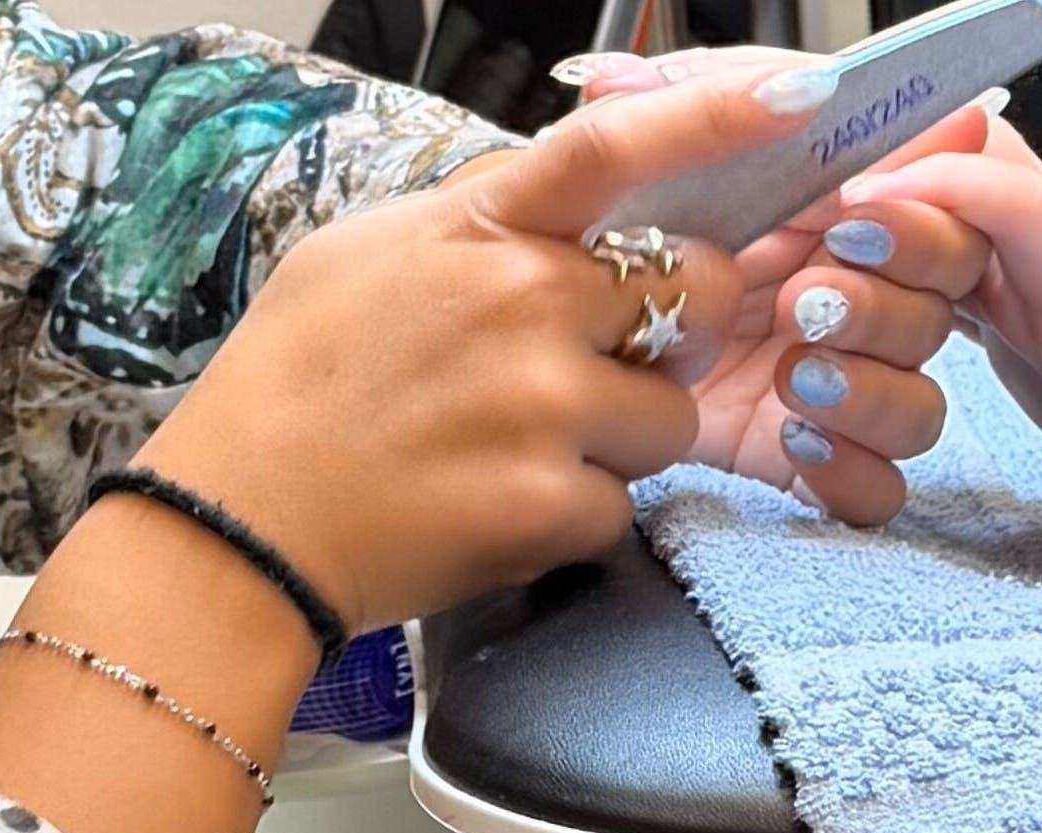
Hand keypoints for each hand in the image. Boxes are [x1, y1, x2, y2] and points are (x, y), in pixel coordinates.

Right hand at [132, 68, 849, 635]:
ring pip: (670, 417)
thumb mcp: (363, 257)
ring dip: (622, 442)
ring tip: (522, 456)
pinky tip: (497, 512)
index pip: (618, 148)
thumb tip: (549, 209)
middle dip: (681, 332)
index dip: (717, 115)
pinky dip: (574, 520)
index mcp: (481, 231)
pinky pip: (622, 508)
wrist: (239, 526)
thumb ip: (474, 225)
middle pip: (696, 295)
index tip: (802, 96)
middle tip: (614, 364)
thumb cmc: (290, 388)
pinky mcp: (550, 506)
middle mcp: (524, 305)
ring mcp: (544, 408)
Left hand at [571, 50, 1004, 523]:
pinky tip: (793, 440)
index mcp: (835, 224)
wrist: (525, 344)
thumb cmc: (590, 240)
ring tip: (792, 376)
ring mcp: (828, 389)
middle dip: (882, 308)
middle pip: (934, 316)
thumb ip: (707, 101)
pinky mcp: (798, 461)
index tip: (852, 222)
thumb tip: (804, 84)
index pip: (938, 225)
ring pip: (919, 407)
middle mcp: (847, 306)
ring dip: (870, 391)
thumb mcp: (636, 154)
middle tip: (806, 300)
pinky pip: (875, 490)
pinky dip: (850, 471)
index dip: (917, 229)